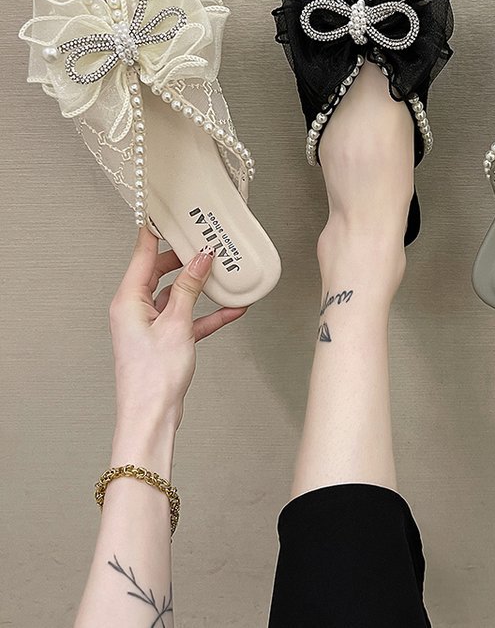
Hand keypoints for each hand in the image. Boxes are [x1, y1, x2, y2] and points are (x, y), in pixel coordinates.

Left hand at [109, 228, 246, 429]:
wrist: (152, 415)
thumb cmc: (153, 376)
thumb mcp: (176, 323)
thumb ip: (189, 288)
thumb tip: (200, 258)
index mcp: (128, 300)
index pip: (142, 253)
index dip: (157, 231)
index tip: (171, 214)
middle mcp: (135, 309)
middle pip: (161, 271)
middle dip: (186, 258)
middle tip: (207, 243)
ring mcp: (149, 325)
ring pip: (177, 294)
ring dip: (200, 287)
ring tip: (223, 273)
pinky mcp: (164, 339)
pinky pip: (187, 318)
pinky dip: (207, 313)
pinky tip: (230, 308)